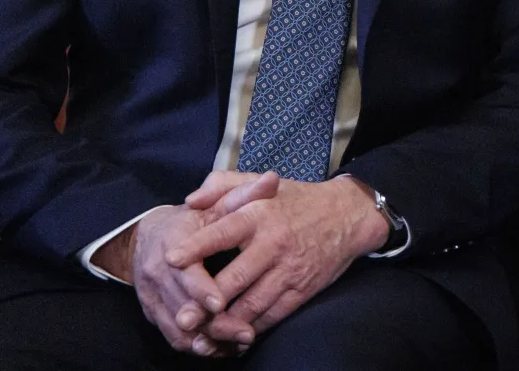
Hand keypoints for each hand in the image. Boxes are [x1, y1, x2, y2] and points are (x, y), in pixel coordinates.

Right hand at [91, 175, 271, 357]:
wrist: (150, 236)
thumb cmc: (194, 219)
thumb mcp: (217, 203)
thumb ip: (245, 194)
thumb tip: (273, 180)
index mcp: (172, 241)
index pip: (185, 269)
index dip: (200, 288)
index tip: (218, 302)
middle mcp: (156, 271)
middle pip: (183, 304)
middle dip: (212, 321)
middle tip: (242, 333)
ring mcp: (152, 295)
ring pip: (178, 326)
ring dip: (208, 338)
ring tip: (237, 344)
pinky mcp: (154, 312)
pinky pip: (172, 336)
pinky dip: (196, 345)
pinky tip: (219, 349)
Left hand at [165, 174, 390, 344]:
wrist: (348, 216)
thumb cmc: (297, 200)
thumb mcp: (262, 183)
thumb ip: (223, 185)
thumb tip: (190, 200)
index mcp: (260, 215)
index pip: (223, 232)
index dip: (196, 247)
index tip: (170, 260)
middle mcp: (274, 243)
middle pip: (234, 279)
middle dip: (206, 302)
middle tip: (182, 318)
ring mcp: (289, 269)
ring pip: (251, 305)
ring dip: (224, 324)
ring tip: (201, 335)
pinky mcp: (302, 290)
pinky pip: (272, 316)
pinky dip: (250, 328)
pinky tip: (232, 334)